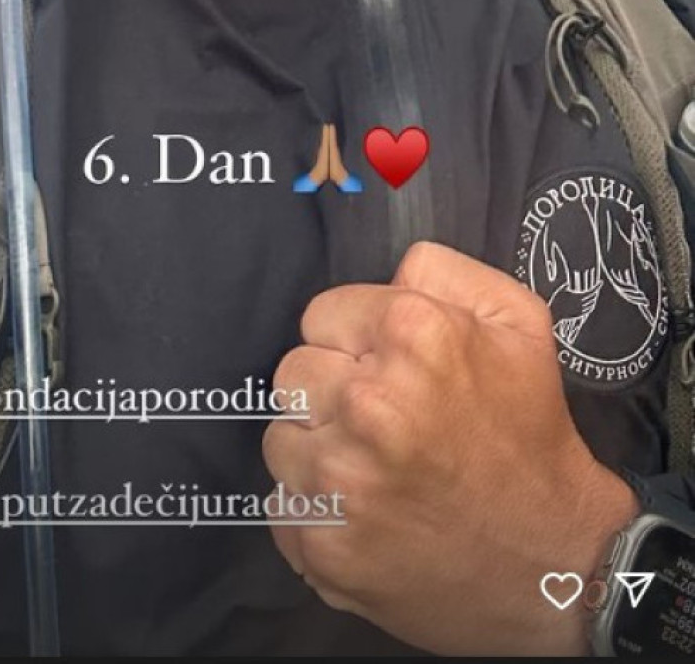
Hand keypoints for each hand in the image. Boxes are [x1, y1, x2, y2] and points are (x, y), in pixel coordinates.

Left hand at [262, 242, 638, 655]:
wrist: (554, 562)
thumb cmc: (531, 435)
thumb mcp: (518, 323)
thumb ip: (441, 272)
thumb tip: (388, 272)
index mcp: (413, 334)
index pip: (320, 315)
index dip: (355, 341)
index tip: (388, 369)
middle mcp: (367, 403)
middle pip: (293, 374)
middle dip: (331, 392)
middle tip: (383, 422)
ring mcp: (340, 481)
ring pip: (280, 440)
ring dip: (319, 452)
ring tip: (376, 471)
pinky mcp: (322, 545)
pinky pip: (283, 506)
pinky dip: (317, 513)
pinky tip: (368, 516)